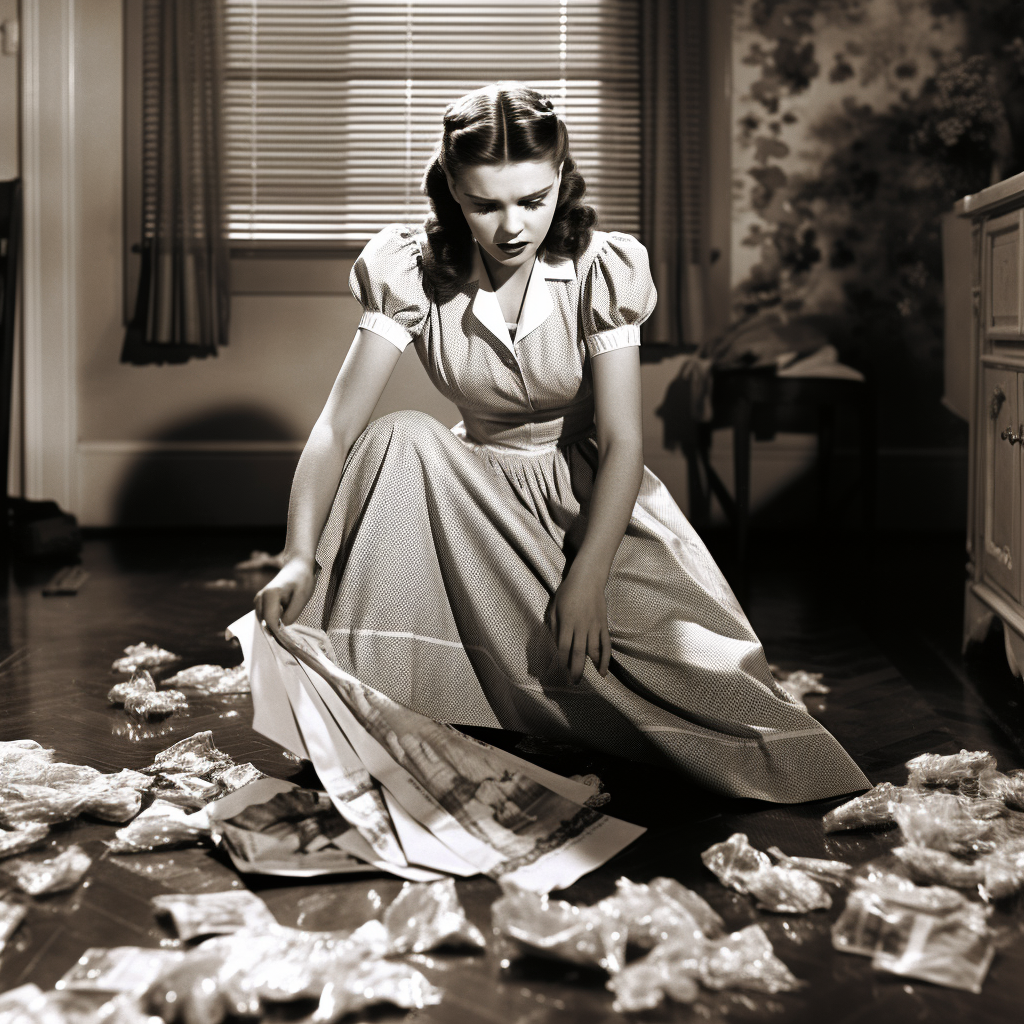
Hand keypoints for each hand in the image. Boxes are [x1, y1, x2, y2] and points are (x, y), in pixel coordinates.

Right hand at [253, 556, 315, 638]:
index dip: (280, 634)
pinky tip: (284, 622)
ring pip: (264, 623)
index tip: (290, 642)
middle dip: (276, 633)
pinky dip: (273, 623)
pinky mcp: (260, 604)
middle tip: (289, 640)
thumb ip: (292, 613)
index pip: (270, 622)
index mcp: (269, 595)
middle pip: (265, 624)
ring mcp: (258, 601)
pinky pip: (265, 619)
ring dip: (274, 628)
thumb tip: (282, 627)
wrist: (297, 566)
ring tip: (288, 628)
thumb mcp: (302, 596)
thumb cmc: (302, 580)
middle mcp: (260, 598)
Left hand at [546, 566, 610, 681]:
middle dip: (575, 670)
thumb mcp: (555, 607)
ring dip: (590, 666)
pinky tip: (603, 671)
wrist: (588, 578)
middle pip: (578, 653)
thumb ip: (554, 626)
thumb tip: (556, 645)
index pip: (564, 647)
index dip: (562, 662)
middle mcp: (582, 626)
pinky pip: (606, 644)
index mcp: (567, 622)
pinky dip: (605, 659)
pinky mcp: (603, 625)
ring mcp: (594, 626)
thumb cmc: (568, 592)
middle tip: (573, 683)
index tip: (560, 672)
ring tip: (586, 679)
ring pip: (593, 651)